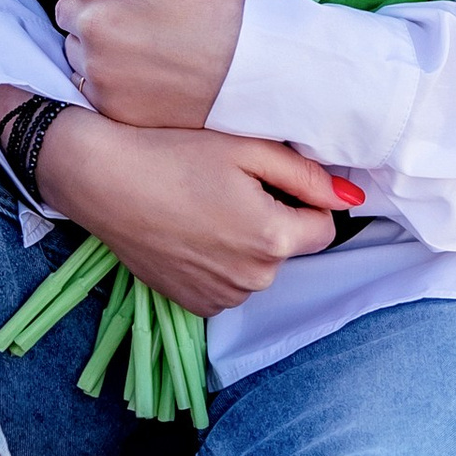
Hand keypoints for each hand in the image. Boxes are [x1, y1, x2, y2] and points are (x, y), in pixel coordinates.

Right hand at [35, 106, 351, 316]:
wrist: (103, 180)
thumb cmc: (173, 153)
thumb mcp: (246, 150)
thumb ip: (306, 176)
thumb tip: (352, 197)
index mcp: (274, 238)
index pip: (323, 227)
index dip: (302, 201)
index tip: (266, 182)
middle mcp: (254, 279)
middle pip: (288, 248)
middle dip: (272, 222)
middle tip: (226, 189)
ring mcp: (223, 298)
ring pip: (258, 268)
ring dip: (245, 245)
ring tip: (203, 210)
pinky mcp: (196, 305)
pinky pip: (229, 286)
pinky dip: (218, 265)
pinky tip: (189, 235)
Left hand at [48, 0, 245, 131]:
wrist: (261, 64)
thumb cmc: (219, 5)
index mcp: (97, 20)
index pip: (67, 4)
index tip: (139, 1)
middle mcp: (93, 63)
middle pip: (72, 38)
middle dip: (100, 29)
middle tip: (152, 26)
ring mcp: (108, 98)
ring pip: (84, 69)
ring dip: (105, 60)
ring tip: (155, 53)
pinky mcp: (126, 121)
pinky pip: (102, 98)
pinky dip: (119, 88)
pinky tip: (154, 78)